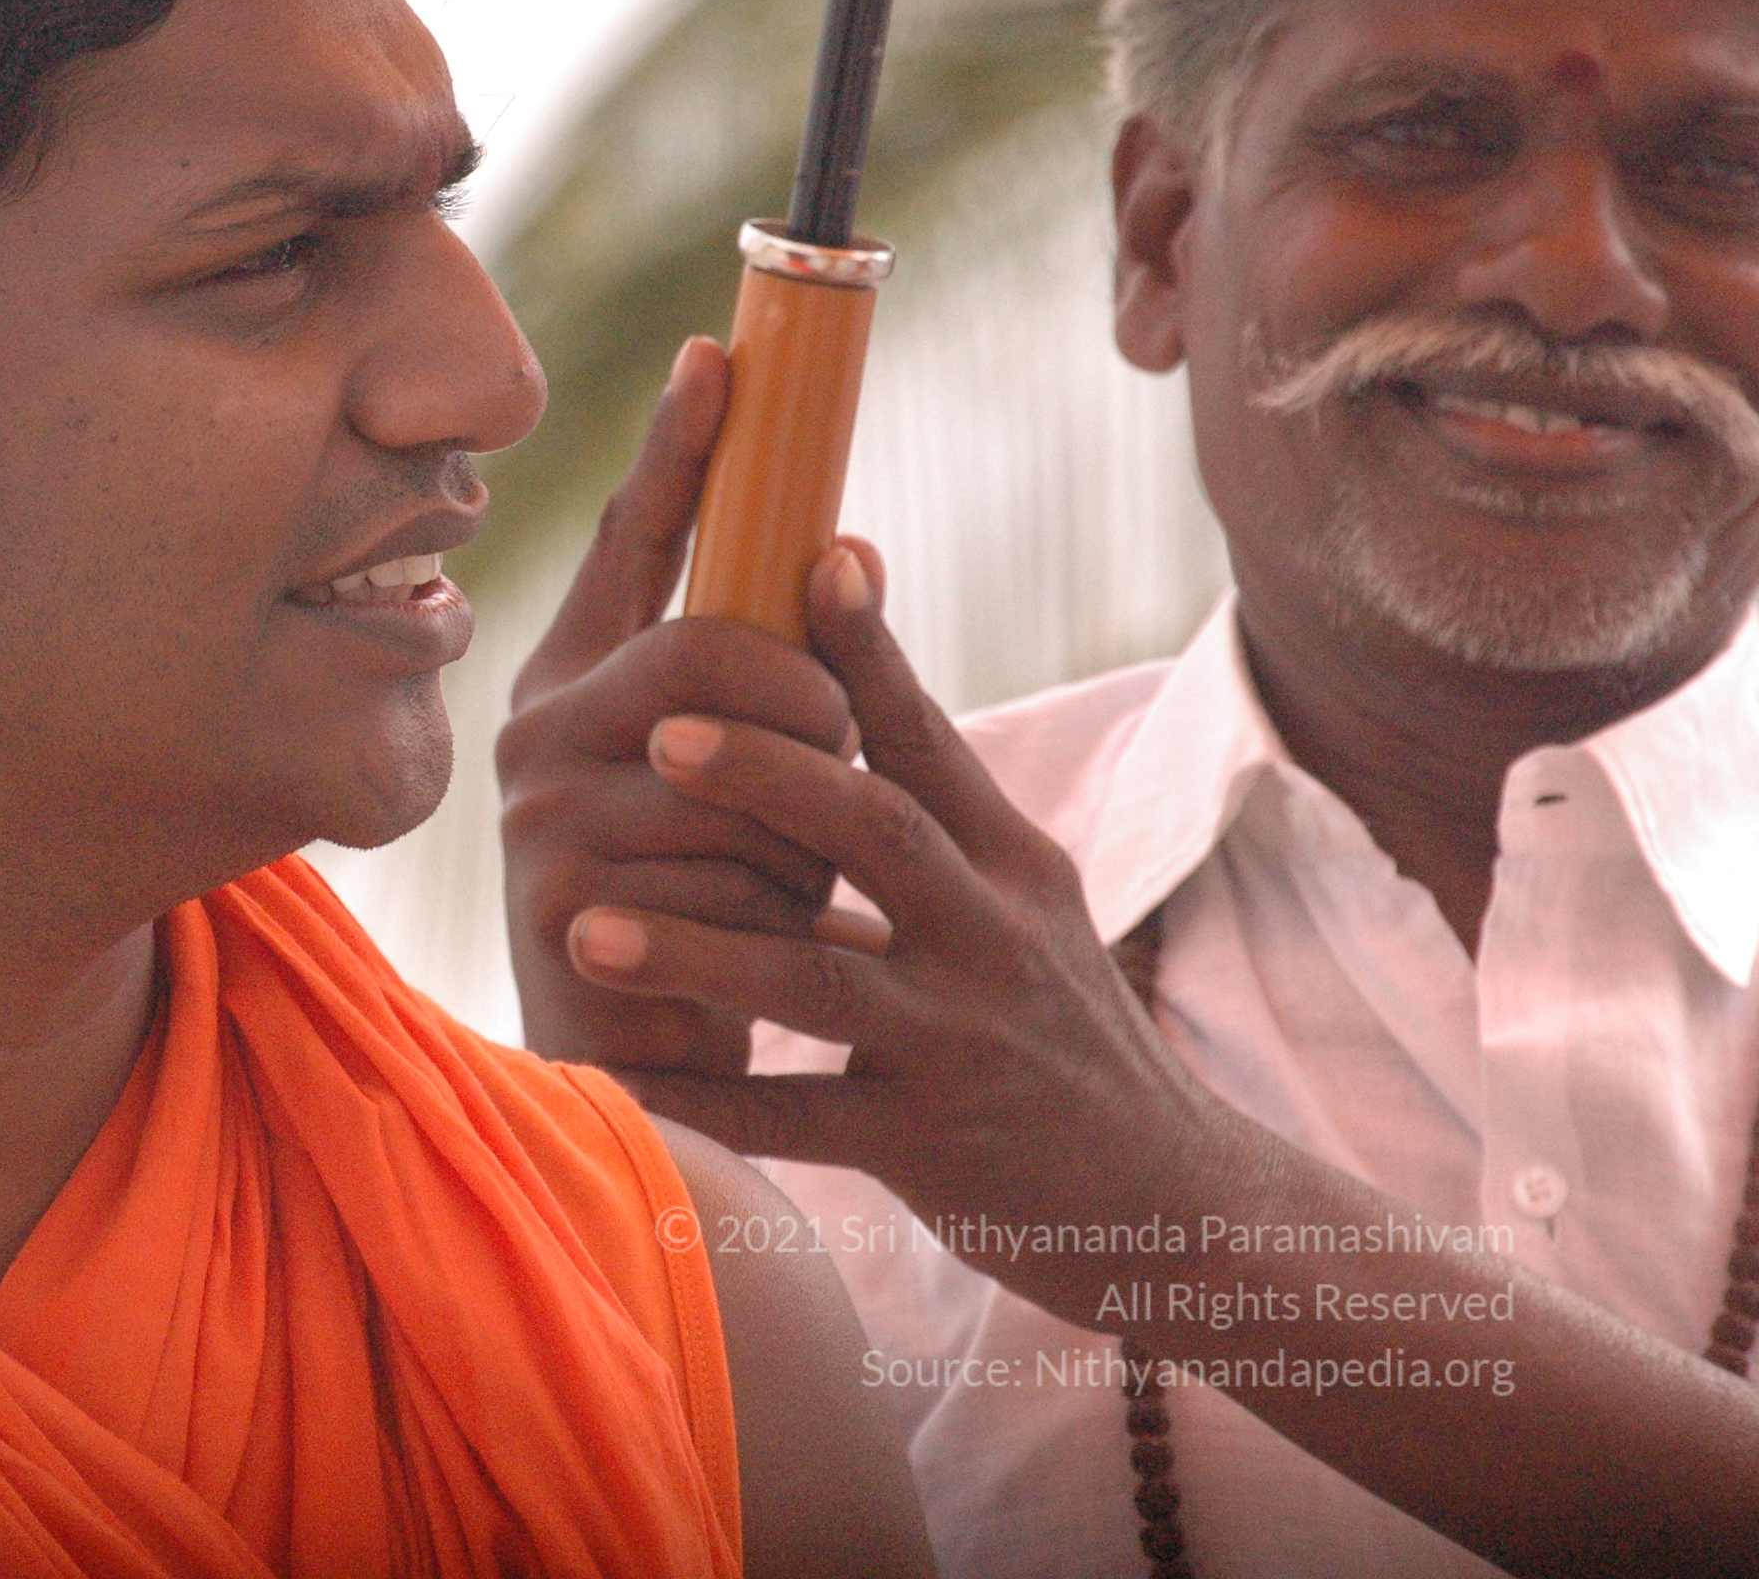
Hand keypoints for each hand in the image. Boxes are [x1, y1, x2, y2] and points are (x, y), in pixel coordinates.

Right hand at [500, 337, 877, 1075]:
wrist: (647, 1065)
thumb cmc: (703, 906)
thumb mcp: (735, 778)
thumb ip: (765, 677)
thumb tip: (853, 546)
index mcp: (579, 675)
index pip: (630, 537)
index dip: (677, 448)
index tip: (722, 355)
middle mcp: (536, 726)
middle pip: (709, 648)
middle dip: (808, 705)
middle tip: (835, 760)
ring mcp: (539, 812)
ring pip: (737, 769)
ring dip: (802, 838)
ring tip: (785, 894)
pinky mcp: (567, 898)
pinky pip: (729, 870)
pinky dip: (781, 915)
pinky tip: (756, 951)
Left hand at [555, 539, 1244, 1318]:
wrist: (1173, 1202)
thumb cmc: (1062, 1028)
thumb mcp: (1027, 900)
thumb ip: (940, 799)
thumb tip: (860, 650)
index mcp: (1010, 863)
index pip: (930, 741)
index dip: (870, 652)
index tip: (814, 556)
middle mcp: (993, 937)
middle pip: (878, 834)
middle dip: (766, 777)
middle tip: (656, 736)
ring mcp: (962, 1046)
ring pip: (822, 984)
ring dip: (700, 952)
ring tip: (586, 926)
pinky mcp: (931, 1148)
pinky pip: (798, 1124)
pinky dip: (705, 1103)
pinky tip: (615, 1078)